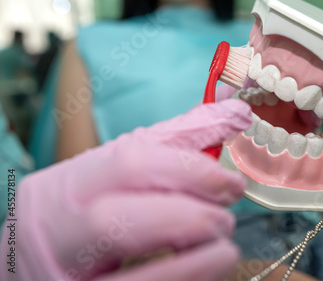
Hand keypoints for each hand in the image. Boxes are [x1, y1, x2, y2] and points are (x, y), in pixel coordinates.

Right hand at [0, 99, 251, 280]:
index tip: (229, 182)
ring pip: (130, 279)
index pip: (126, 165)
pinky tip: (210, 267)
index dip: (189, 170)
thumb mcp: (116, 170)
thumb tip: (233, 111)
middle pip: (114, 222)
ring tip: (223, 248)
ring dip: (193, 263)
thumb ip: (176, 140)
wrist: (37, 261)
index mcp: (62, 187)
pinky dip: (186, 279)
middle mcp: (55, 236)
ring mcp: (68, 280)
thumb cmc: (86, 209)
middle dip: (186, 216)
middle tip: (225, 217)